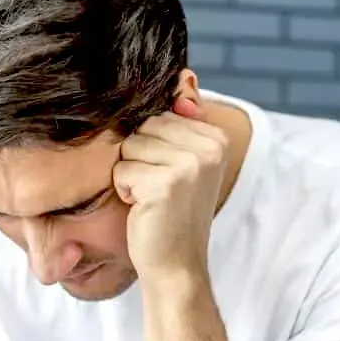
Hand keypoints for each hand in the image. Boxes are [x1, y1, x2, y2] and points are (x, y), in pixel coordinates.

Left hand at [113, 97, 226, 279]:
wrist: (177, 265)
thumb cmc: (172, 214)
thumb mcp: (183, 162)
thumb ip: (181, 120)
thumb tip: (185, 75)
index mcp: (217, 138)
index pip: (160, 115)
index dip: (152, 146)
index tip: (170, 177)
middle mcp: (210, 147)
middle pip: (144, 126)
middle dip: (139, 157)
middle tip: (159, 189)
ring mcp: (191, 164)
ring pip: (130, 146)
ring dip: (131, 173)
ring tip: (151, 197)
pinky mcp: (166, 183)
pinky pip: (122, 170)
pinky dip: (125, 191)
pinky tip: (144, 208)